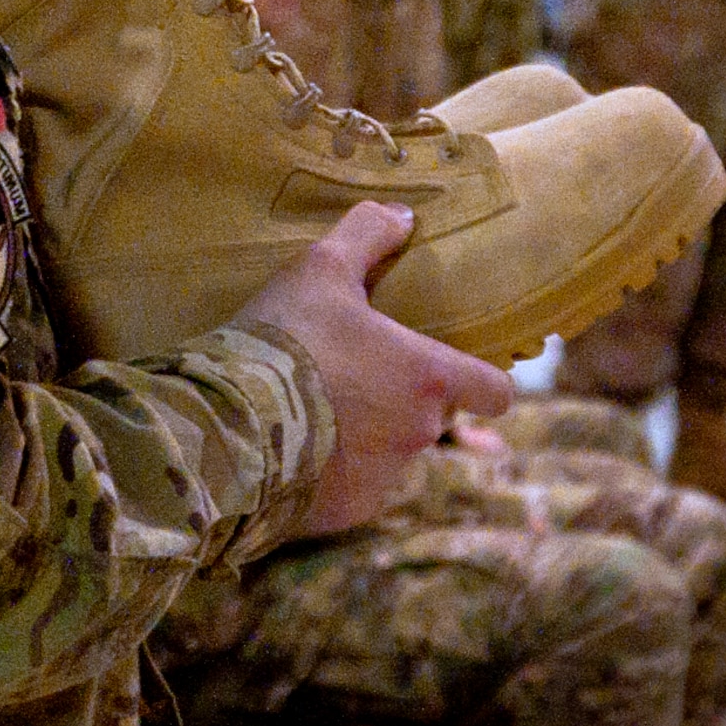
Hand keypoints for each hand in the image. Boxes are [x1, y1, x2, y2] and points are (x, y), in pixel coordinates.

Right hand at [236, 202, 512, 538]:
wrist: (230, 422)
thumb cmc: (287, 337)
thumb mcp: (321, 268)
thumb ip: (367, 234)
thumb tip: (402, 215)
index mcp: (428, 377)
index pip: (495, 391)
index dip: (482, 380)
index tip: (457, 370)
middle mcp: (420, 433)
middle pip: (431, 418)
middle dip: (398, 400)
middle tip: (349, 374)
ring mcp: (385, 479)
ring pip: (389, 453)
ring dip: (364, 436)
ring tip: (310, 409)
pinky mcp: (346, 510)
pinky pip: (349, 487)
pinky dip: (329, 470)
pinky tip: (289, 445)